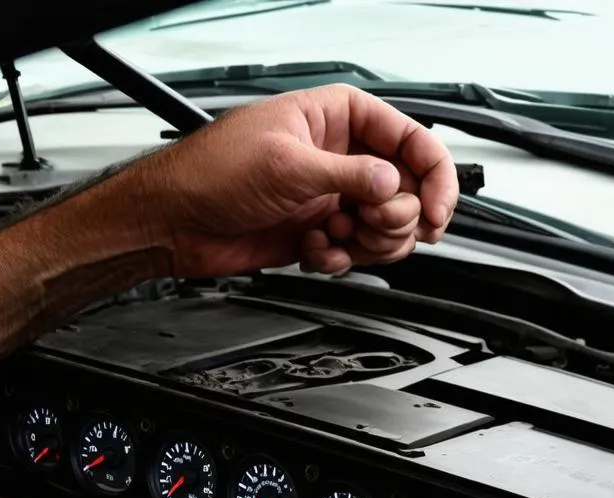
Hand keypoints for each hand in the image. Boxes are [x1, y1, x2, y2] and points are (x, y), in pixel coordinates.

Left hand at [137, 84, 458, 277]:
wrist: (175, 221)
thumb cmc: (212, 172)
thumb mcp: (287, 165)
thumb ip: (350, 175)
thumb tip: (394, 184)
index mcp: (338, 120)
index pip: (412, 141)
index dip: (434, 177)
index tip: (438, 212)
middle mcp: (340, 159)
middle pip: (407, 192)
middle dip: (393, 216)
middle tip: (366, 222)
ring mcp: (330, 199)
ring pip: (385, 230)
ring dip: (366, 244)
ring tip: (332, 237)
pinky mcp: (317, 236)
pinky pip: (353, 255)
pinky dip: (337, 260)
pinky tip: (311, 251)